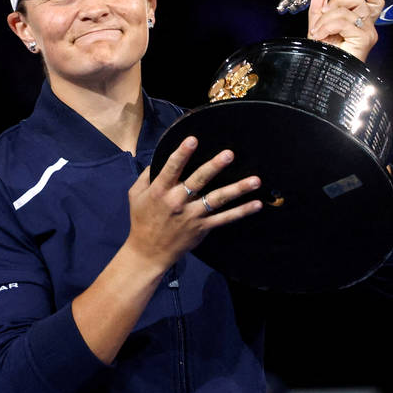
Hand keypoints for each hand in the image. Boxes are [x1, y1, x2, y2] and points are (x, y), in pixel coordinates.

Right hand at [126, 136, 261, 271]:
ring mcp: (192, 215)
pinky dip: (241, 212)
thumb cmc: (141, 219)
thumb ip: (147, 175)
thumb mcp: (135, 195)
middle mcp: (178, 201)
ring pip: (217, 199)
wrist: (148, 252)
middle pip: (199, 181)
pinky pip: (225, 219)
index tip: (193, 140)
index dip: (182, 154)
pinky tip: (256, 204)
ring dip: (237, 189)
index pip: (171, 168)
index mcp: (160, 191)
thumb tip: (158, 158)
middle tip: (229, 154)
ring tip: (255, 180)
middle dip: (214, 166)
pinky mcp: (202, 227)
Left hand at [306, 0, 384, 61]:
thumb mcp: (318, 28)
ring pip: (347, 10)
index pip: (373, 0)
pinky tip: (321, 35)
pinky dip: (327, 26)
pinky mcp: (364, 38)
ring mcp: (367, 32)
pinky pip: (344, 22)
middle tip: (321, 16)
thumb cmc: (323, 56)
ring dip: (326, 19)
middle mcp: (367, 26)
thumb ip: (318, 11)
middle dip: (334, 3)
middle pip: (357, 0)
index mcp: (359, 22)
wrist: (324, 75)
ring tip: (317, 31)